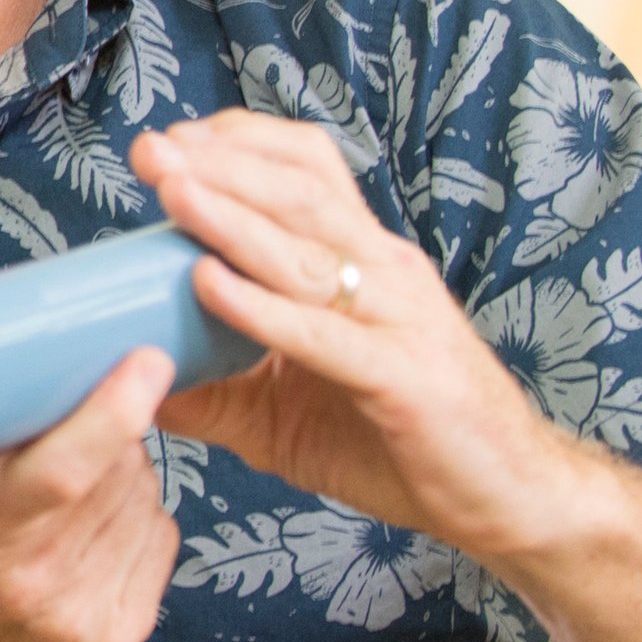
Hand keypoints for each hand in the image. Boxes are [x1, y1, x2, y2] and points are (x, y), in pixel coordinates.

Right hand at [0, 348, 180, 641]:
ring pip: (145, 500)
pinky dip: (135, 520)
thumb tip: (8, 359)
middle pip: (117, 472)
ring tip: (69, 492)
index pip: (62, 469)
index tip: (145, 365)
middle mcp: (31, 582)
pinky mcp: (111, 640)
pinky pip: (158, 540)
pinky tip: (90, 527)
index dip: (111, 411)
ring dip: (120, 479)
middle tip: (66, 437)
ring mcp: (77, 617)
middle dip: (107, 437)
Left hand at [133, 111, 604, 566]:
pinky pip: (324, 333)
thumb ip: (216, 388)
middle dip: (220, 164)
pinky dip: (262, 306)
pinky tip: (209, 286)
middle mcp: (386, 273)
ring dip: (232, 214)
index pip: (306, 170)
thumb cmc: (405, 442)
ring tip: (170, 190)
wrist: (510, 499)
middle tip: (149, 150)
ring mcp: (400, 320)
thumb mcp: (289, 412)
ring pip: (309, 248)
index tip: (170, 142)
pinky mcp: (404, 378)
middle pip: (300, 191)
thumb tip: (131, 378)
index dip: (238, 145)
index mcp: (364, 262)